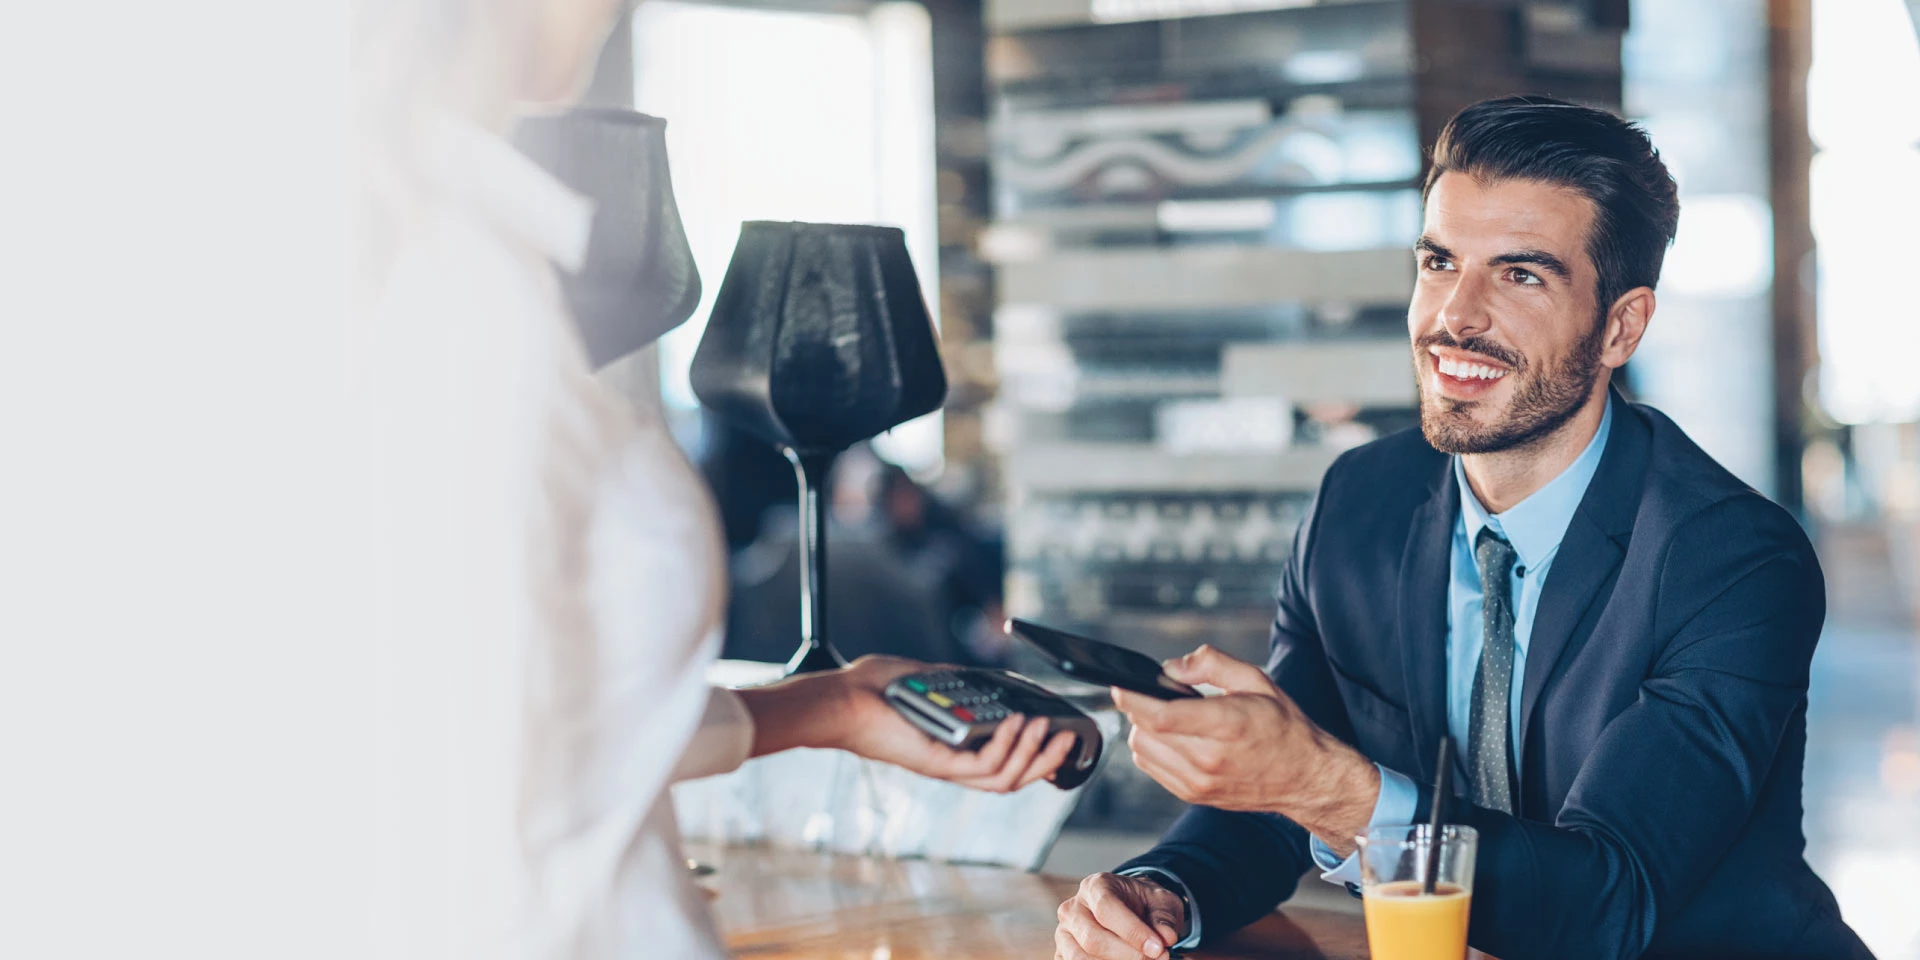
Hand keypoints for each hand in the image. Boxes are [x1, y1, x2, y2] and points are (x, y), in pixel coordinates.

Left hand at [832, 656, 1078, 791]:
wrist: (840, 699)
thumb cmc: (870, 689)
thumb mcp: (924, 679)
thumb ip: (952, 680)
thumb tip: (979, 674)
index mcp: (950, 750)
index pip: (1001, 765)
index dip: (1033, 760)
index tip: (1057, 740)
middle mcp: (950, 765)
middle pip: (1012, 779)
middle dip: (1045, 762)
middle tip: (1068, 740)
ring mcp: (944, 767)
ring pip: (1004, 779)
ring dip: (1032, 754)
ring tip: (1046, 728)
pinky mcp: (936, 762)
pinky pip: (983, 765)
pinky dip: (1006, 745)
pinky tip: (1017, 723)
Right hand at [1055, 872, 1185, 959]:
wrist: (1131, 908)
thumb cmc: (1143, 904)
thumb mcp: (1161, 902)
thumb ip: (1164, 917)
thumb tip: (1166, 936)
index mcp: (1095, 886)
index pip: (1106, 909)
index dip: (1132, 931)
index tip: (1158, 948)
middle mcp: (1073, 908)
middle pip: (1092, 939)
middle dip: (1128, 955)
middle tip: (1157, 958)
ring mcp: (1065, 933)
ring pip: (1082, 958)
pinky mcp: (1064, 953)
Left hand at [1112, 645, 1378, 855]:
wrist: (1305, 778)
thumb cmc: (1283, 727)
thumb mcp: (1256, 680)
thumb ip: (1212, 663)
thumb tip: (1171, 667)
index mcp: (1227, 726)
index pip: (1162, 716)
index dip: (1133, 698)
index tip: (1120, 684)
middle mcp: (1210, 760)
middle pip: (1146, 731)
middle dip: (1139, 707)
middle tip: (1152, 693)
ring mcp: (1200, 783)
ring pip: (1142, 750)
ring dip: (1144, 728)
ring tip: (1165, 715)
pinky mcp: (1194, 796)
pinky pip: (1151, 767)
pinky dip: (1152, 748)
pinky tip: (1172, 736)